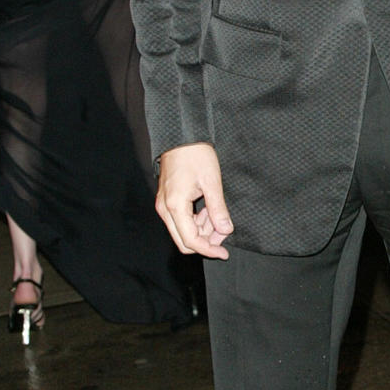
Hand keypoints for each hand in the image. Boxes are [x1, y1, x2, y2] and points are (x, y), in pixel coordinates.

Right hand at [156, 143, 233, 258]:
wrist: (181, 137)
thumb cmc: (195, 155)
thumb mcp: (212, 182)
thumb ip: (218, 209)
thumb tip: (225, 230)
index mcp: (174, 206)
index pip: (190, 240)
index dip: (208, 249)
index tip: (224, 252)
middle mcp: (164, 209)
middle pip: (184, 241)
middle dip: (205, 241)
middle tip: (223, 230)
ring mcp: (164, 205)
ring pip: (182, 232)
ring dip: (202, 230)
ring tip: (217, 214)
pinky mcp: (167, 201)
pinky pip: (180, 221)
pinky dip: (195, 221)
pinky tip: (207, 210)